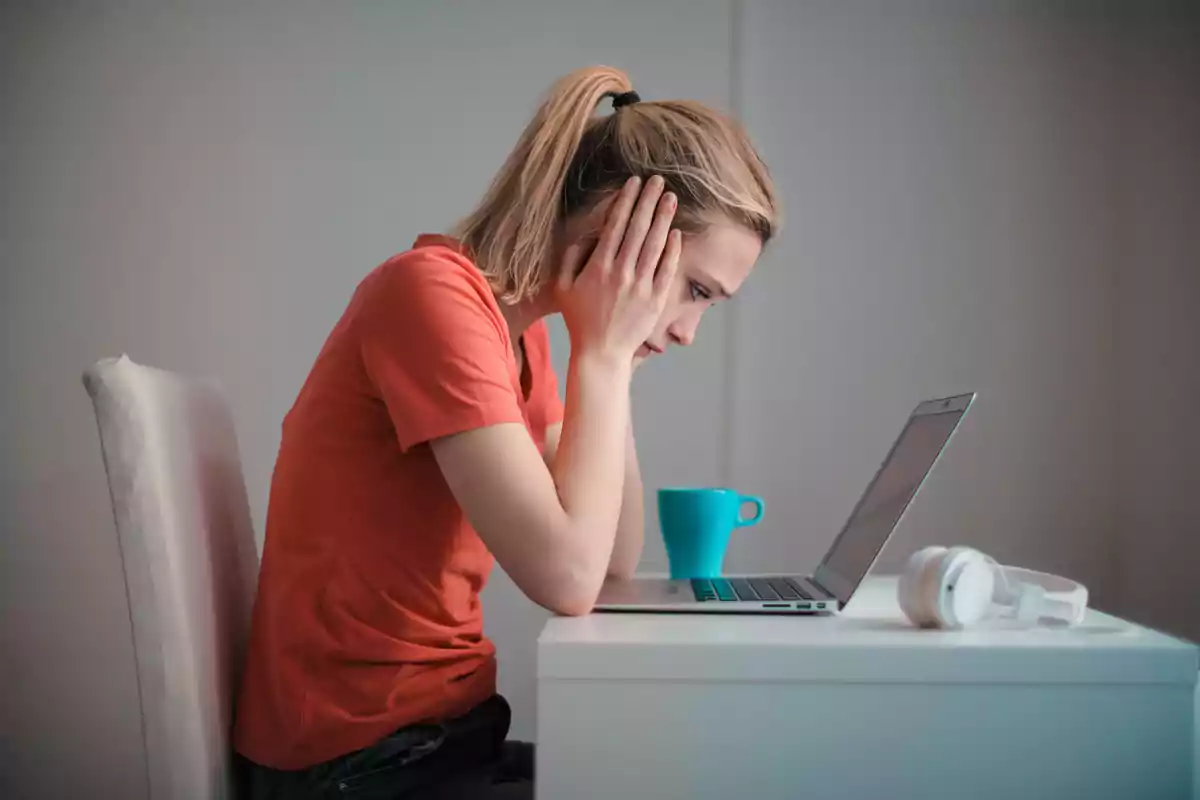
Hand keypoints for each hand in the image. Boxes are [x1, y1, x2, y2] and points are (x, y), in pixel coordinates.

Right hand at [556, 175, 681, 364]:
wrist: (601, 353)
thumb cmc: (579, 320)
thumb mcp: (562, 287)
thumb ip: (570, 258)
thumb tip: (583, 234)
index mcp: (598, 267)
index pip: (615, 225)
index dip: (626, 201)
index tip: (634, 183)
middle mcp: (621, 273)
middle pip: (638, 229)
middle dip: (648, 201)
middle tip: (658, 181)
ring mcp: (640, 286)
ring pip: (654, 245)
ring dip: (663, 219)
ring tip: (671, 198)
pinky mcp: (655, 300)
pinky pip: (666, 270)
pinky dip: (672, 250)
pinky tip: (676, 233)